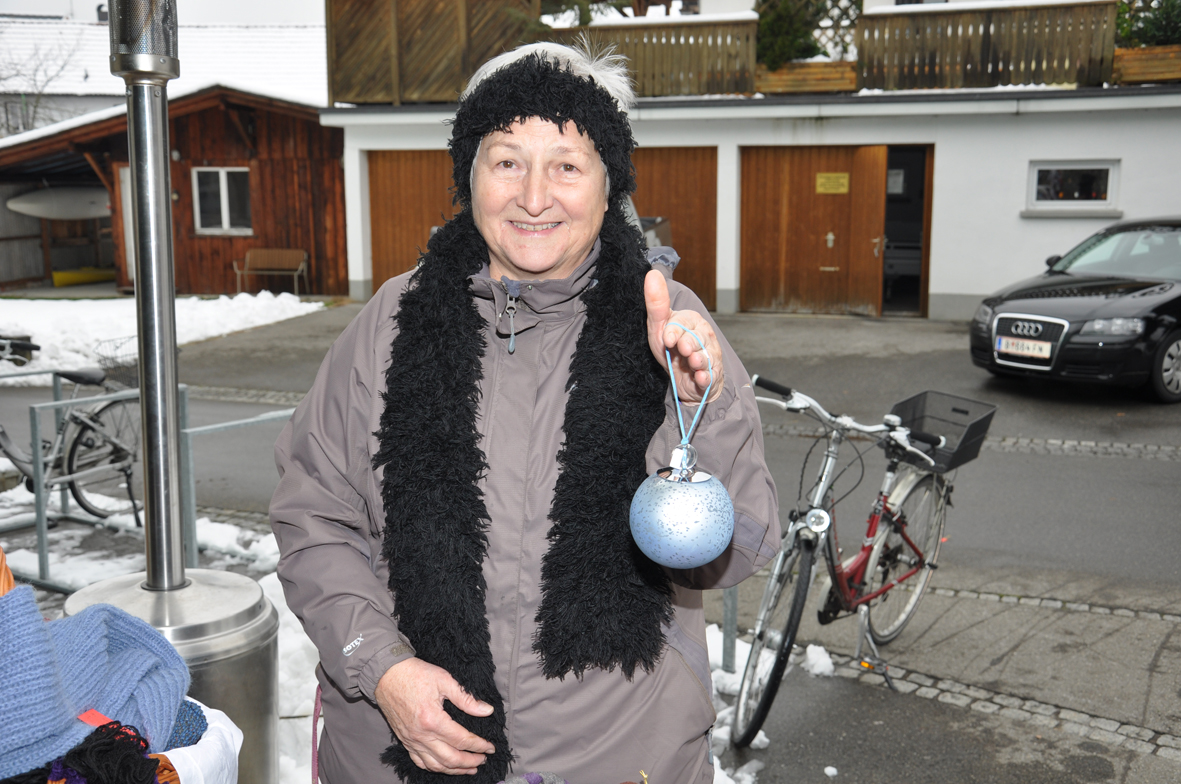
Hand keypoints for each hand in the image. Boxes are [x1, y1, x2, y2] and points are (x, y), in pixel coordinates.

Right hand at [374, 657, 494, 774]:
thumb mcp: (444, 680)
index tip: (490, 747)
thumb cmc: (414, 674)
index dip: (479, 745)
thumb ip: (466, 699)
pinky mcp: (405, 741)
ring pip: (436, 765)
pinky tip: (445, 766)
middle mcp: (422, 735)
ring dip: (454, 770)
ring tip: (469, 769)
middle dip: (470, 762)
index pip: (462, 740)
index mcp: (433, 720)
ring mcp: (412, 741)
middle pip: (451, 759)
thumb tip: (487, 711)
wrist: (386, 674)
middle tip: (483, 760)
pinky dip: (435, 767)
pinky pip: (420, 762)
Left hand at [644, 270, 723, 402]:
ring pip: (706, 356)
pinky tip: (701, 379)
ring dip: (700, 360)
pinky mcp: (712, 375)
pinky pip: (711, 376)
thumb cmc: (671, 350)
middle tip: (684, 349)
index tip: (667, 338)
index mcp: (692, 321)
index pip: (684, 323)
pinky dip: (707, 378)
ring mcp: (710, 356)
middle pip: (698, 338)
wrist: (683, 380)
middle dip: (690, 344)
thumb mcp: (659, 327)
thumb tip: (652, 273)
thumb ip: (656, 304)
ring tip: (694, 363)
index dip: (675, 331)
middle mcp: (704, 336)